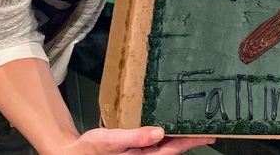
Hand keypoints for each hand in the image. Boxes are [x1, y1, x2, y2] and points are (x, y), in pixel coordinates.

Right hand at [55, 126, 213, 154]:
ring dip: (179, 138)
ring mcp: (140, 154)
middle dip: (189, 140)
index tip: (207, 136)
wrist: (71, 153)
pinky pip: (155, 143)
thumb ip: (135, 137)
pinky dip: (165, 136)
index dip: (190, 142)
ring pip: (165, 147)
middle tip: (208, 131)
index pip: (172, 150)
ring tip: (194, 128)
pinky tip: (170, 129)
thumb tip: (160, 133)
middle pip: (172, 149)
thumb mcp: (111, 140)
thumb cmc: (89, 149)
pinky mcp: (135, 150)